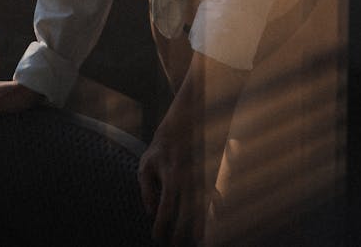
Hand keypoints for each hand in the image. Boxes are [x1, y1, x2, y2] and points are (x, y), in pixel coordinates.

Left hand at [138, 124, 205, 245]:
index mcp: (170, 178)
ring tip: (198, 241)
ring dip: (200, 226)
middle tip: (175, 245)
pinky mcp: (210, 175)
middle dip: (181, 234)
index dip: (161, 228)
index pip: (165, 211)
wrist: (183, 125)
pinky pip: (214, 196)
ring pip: (203, 208)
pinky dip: (214, 210)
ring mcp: (201, 178)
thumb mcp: (146, 165)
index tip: (157, 238)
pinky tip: (213, 222)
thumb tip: (151, 213)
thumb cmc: (160, 149)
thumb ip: (146, 191)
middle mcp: (188, 181)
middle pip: (187, 215)